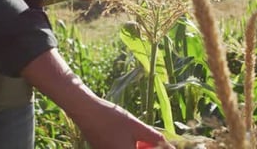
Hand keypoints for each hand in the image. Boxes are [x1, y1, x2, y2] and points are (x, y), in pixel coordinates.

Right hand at [21, 49, 172, 148]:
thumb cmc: (111, 118)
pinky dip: (130, 145)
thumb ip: (154, 138)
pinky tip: (132, 134)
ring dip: (139, 146)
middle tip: (157, 139)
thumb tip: (170, 146)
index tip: (166, 144)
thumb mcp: (137, 126)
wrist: (86, 112)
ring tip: (142, 134)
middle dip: (149, 147)